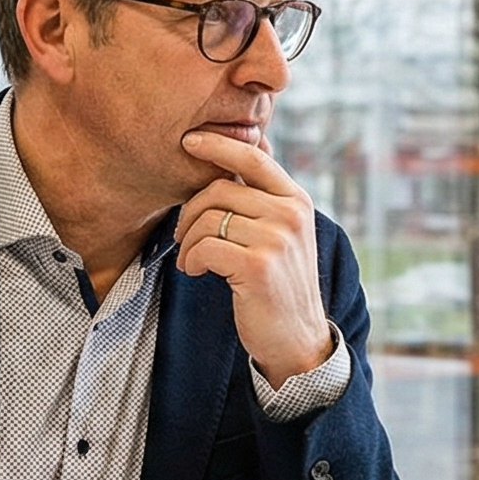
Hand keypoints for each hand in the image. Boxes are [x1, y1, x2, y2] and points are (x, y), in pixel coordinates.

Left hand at [176, 130, 333, 384]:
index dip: (218, 144)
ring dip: (188, 242)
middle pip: (219, 189)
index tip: (188, 141)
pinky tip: (195, 271)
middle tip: (182, 237)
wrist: (296, 338)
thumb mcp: (281, 233)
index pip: (253, 156)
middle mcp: (290, 214)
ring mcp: (277, 239)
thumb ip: (263, 196)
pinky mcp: (258, 266)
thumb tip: (245, 146)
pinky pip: (205, 247)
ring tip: (191, 260)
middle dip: (190, 212)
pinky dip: (191, 260)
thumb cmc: (278, 284)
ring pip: (208, 219)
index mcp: (295, 200)